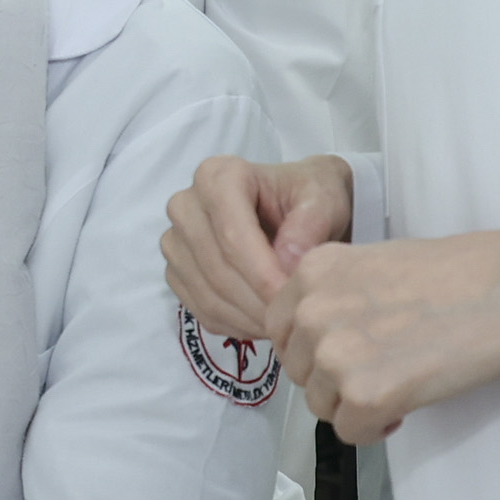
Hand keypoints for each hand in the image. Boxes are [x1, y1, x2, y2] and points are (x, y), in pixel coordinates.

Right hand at [163, 154, 354, 340]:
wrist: (293, 206)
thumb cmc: (309, 197)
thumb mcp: (323, 199)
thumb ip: (310, 224)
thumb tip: (287, 261)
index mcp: (217, 176)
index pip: (232, 235)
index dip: (262, 273)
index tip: (294, 295)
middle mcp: (186, 205)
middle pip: (216, 267)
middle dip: (257, 300)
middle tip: (294, 316)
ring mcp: (176, 241)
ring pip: (207, 293)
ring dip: (248, 317)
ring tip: (285, 321)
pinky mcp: (177, 272)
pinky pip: (201, 309)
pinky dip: (236, 324)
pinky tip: (266, 322)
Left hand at [268, 230, 499, 444]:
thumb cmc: (459, 274)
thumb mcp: (375, 263)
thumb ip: (336, 294)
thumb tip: (318, 336)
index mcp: (312, 271)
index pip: (279, 327)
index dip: (312, 346)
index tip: (345, 349)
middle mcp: (313, 311)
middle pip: (297, 369)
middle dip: (332, 377)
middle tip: (379, 368)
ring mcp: (335, 355)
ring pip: (320, 405)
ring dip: (354, 403)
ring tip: (398, 382)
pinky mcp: (366, 395)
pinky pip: (350, 432)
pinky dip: (376, 427)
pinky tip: (405, 405)